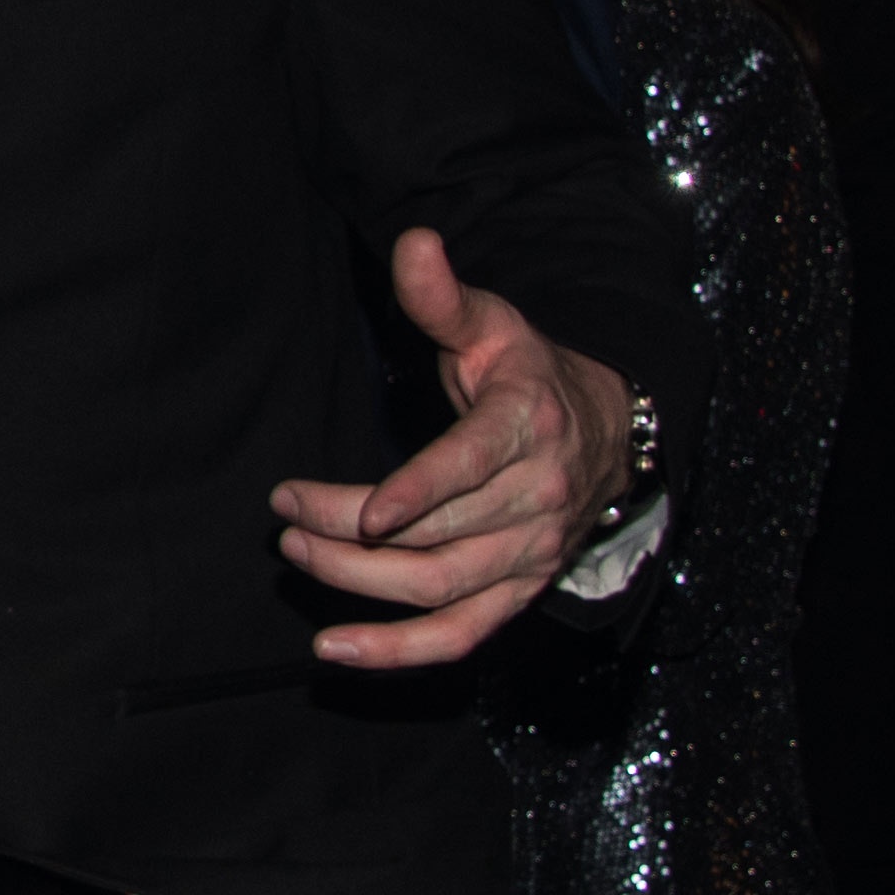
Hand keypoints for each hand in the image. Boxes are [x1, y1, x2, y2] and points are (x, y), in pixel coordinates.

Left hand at [277, 228, 629, 667]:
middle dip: (350, 530)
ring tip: (296, 552)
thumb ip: (442, 296)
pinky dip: (398, 652)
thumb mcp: (493, 325)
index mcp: (527, 427)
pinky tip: (333, 651)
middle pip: (437, 532)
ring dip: (359, 583)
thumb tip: (414, 242)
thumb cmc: (530, 375)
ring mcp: (529, 554)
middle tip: (285, 513)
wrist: (608, 436)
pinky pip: (460, 637)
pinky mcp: (519, 593)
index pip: (473, 466)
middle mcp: (537, 498)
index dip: (420, 492)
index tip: (364, 511)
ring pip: (440, 586)